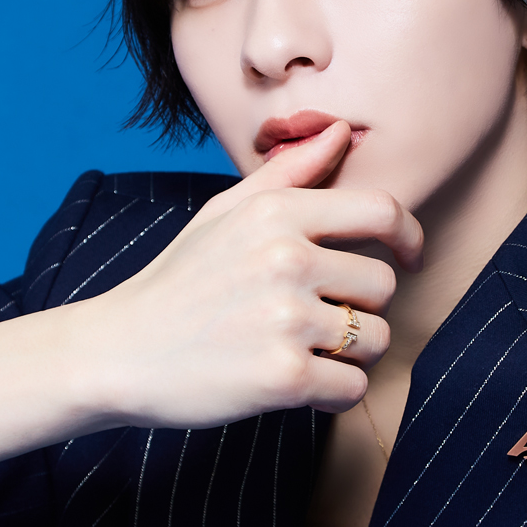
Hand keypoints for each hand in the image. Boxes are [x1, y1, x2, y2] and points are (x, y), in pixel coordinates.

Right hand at [83, 121, 422, 428]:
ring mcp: (286, 320)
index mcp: (276, 214)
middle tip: (315, 322)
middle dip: (361, 309)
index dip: (409, 237)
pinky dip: (332, 394)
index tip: (409, 258)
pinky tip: (295, 384)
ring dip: (349, 355)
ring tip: (299, 352)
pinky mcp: (283, 377)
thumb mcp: (223, 213)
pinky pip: (352, 388)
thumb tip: (341, 132)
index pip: (382, 211)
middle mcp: (286, 260)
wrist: (117, 352)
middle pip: (383, 286)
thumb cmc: (178, 282)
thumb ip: (289, 173)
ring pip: (375, 340)